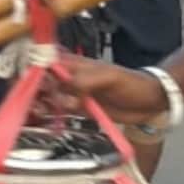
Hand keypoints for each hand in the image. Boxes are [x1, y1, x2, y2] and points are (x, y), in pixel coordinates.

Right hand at [45, 54, 168, 125]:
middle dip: (36, 92)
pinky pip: (60, 112)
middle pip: (42, 82)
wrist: (149, 102)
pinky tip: (53, 119)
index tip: (34, 87)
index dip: (35, 73)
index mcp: (76, 64)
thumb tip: (65, 90)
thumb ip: (85, 82)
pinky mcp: (79, 109)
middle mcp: (71, 78)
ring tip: (46, 112)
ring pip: (48, 97)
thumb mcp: (109, 78)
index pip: (47, 63)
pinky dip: (53, 115)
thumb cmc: (133, 83)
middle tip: (41, 103)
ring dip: (42, 105)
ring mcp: (74, 94)